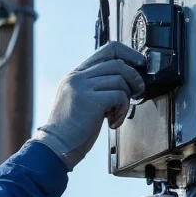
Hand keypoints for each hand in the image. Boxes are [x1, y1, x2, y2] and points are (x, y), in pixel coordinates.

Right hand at [32, 41, 145, 169]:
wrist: (55, 147)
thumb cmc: (70, 130)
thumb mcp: (80, 100)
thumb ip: (96, 87)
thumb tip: (124, 80)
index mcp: (75, 75)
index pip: (107, 49)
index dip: (129, 54)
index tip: (139, 64)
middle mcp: (77, 77)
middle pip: (117, 63)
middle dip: (134, 78)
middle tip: (136, 93)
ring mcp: (82, 87)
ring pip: (120, 79)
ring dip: (127, 98)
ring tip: (118, 113)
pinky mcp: (90, 101)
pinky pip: (119, 96)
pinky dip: (123, 110)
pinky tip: (113, 121)